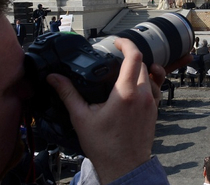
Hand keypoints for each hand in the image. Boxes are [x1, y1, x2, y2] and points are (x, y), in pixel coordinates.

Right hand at [47, 38, 171, 182]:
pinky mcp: (155, 111)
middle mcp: (143, 95)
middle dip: (128, 58)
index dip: (126, 43)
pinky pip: (155, 89)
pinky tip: (133, 88)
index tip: (116, 42)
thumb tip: (54, 78)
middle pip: (141, 64)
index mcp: (126, 93)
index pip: (134, 57)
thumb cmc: (104, 147)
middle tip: (113, 59)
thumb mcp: (81, 118)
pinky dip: (146, 83)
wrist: (124, 168)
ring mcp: (152, 103)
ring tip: (123, 72)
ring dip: (138, 70)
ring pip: (150, 76)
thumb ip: (68, 94)